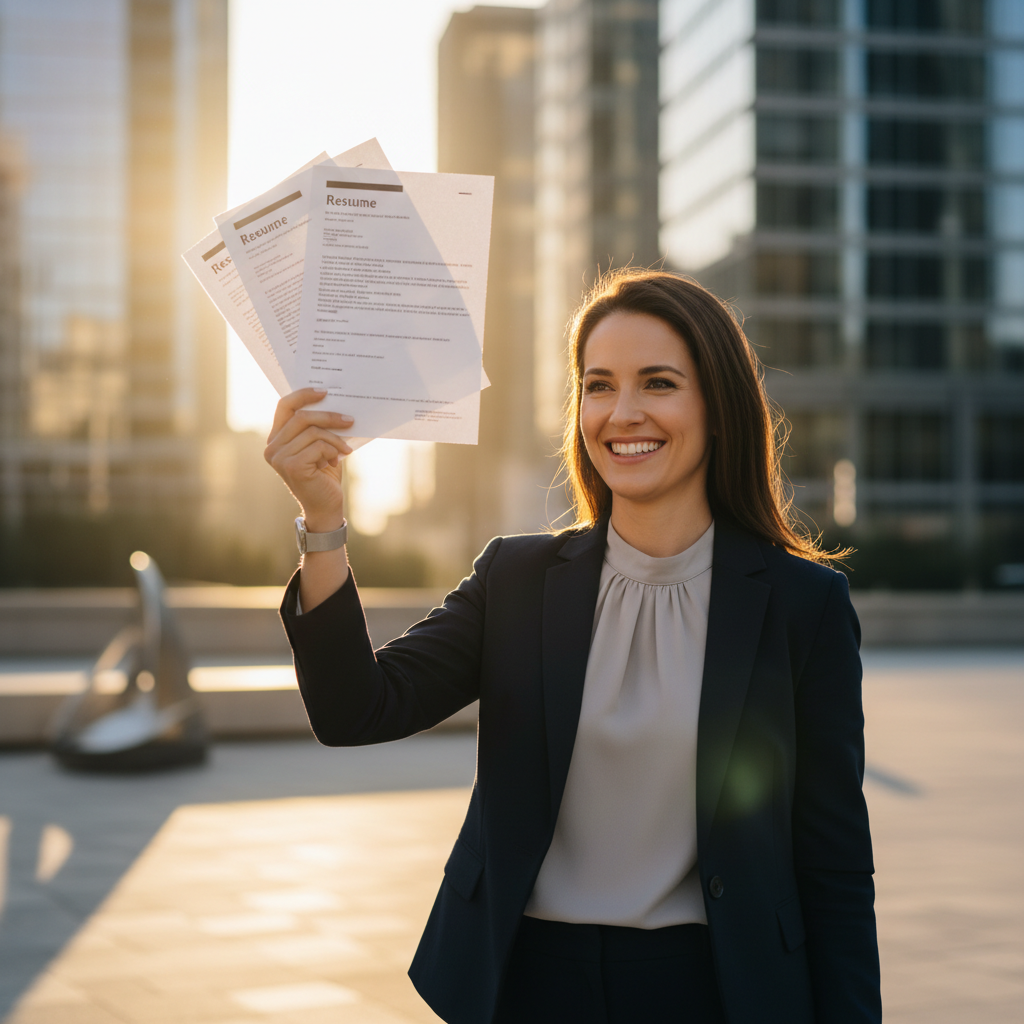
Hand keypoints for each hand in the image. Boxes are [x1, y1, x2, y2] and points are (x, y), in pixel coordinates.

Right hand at [264, 388, 352, 530]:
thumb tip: (336, 403)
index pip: (284, 406)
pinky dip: (332, 451)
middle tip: (350, 420)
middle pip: (301, 417)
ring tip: (346, 449)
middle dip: (329, 416)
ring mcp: (279, 458)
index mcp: (277, 439)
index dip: (303, 395)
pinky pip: (318, 446)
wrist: (327, 506)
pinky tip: (336, 461)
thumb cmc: (325, 475)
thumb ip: (319, 428)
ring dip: (335, 439)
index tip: (325, 392)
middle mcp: (272, 447)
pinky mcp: (291, 466)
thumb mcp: (321, 446)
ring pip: (313, 432)